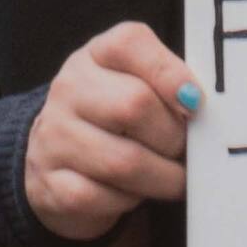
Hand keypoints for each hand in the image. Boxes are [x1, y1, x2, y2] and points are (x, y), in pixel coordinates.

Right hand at [25, 21, 201, 239]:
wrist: (57, 157)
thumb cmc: (115, 117)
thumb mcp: (138, 84)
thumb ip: (169, 84)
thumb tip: (197, 104)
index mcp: (96, 54)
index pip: (129, 44)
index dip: (169, 73)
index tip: (195, 102)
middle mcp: (69, 88)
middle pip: (133, 105)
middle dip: (173, 136)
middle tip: (186, 150)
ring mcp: (54, 136)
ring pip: (123, 161)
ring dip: (162, 177)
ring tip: (173, 177)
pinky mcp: (49, 184)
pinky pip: (101, 197)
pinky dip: (128, 202)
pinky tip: (134, 193)